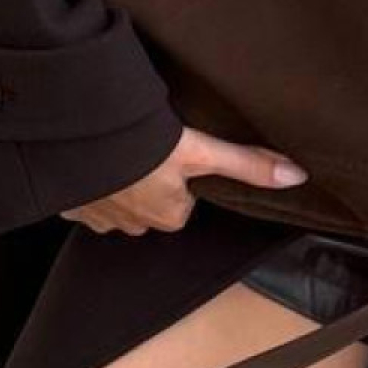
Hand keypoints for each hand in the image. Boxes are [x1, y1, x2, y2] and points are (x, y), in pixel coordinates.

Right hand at [61, 127, 307, 234]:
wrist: (83, 141)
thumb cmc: (145, 148)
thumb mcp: (202, 152)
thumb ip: (247, 164)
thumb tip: (296, 176)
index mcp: (170, 217)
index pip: (182, 202)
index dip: (179, 176)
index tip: (173, 153)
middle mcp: (136, 226)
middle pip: (152, 203)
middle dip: (149, 180)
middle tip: (146, 148)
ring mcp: (101, 218)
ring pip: (117, 201)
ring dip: (117, 180)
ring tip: (117, 151)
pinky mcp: (71, 206)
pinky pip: (84, 196)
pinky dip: (87, 181)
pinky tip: (89, 160)